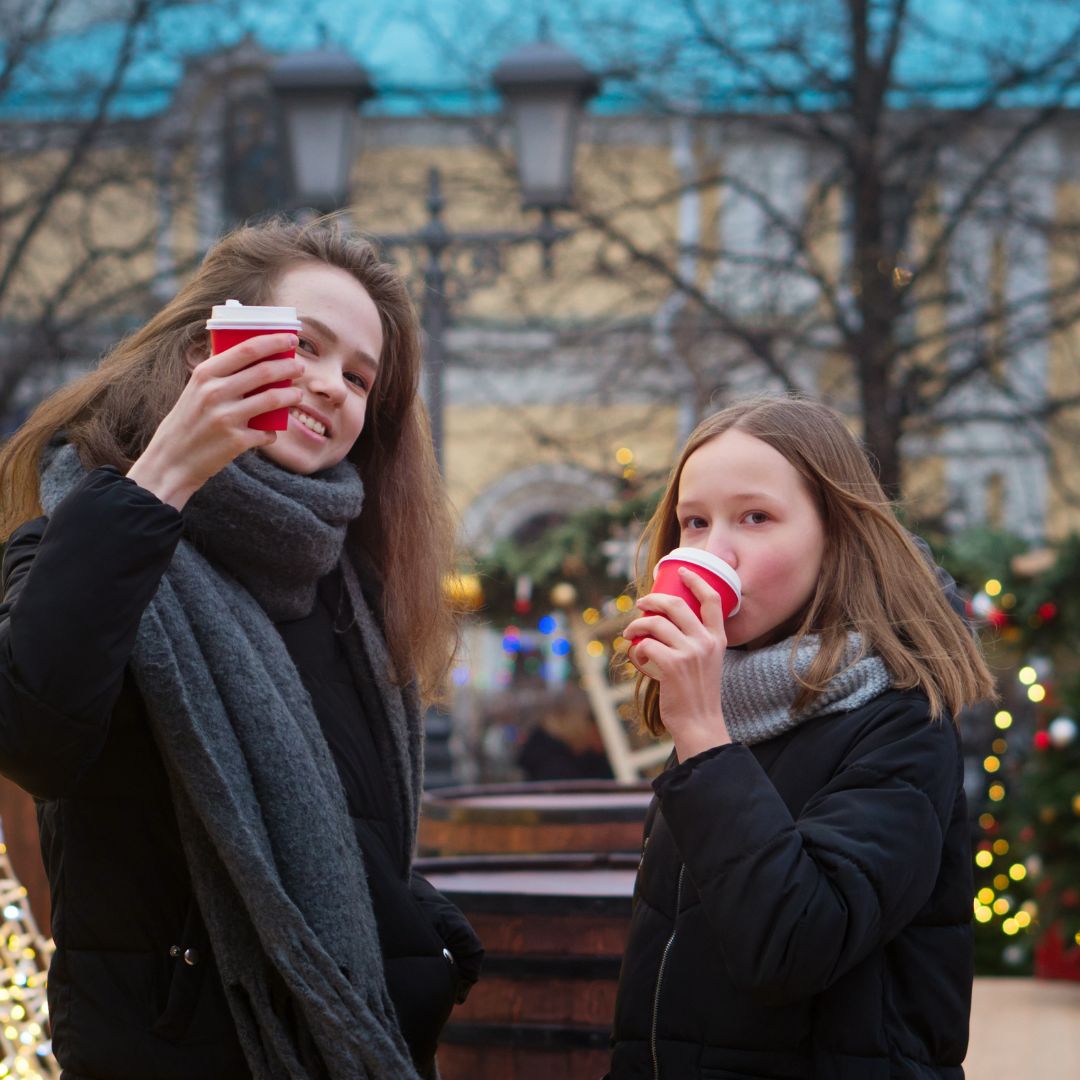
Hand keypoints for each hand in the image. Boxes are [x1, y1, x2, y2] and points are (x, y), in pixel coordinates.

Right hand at [126, 333, 303, 509]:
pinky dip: (274, 431)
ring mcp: (227, 417)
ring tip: (297, 394)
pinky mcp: (237, 441)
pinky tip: (273, 430)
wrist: (170, 461)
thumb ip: (219, 374)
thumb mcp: (195, 390)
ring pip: (273, 399)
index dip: (274, 341)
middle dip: (289, 367)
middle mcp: (215, 392)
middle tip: (300, 368)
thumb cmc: (187, 422)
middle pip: (265, 372)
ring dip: (292, 395)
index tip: (292, 339)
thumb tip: (254, 357)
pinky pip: (268, 432)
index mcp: (205, 374)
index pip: (247, 349)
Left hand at [624, 566, 731, 759]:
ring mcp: (689, 652)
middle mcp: (706, 642)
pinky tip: (637, 658)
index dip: (696, 581)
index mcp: (718, 639)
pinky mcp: (671, 665)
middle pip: (676, 604)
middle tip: (640, 603)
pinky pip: (645, 646)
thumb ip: (695, 643)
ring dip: (636, 625)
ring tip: (629, 633)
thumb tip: (664, 624)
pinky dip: (636, 651)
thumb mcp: (707, 662)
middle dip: (653, 599)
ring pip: (655, 623)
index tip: (682, 571)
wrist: (699, 722)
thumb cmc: (698, 693)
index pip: (712, 600)